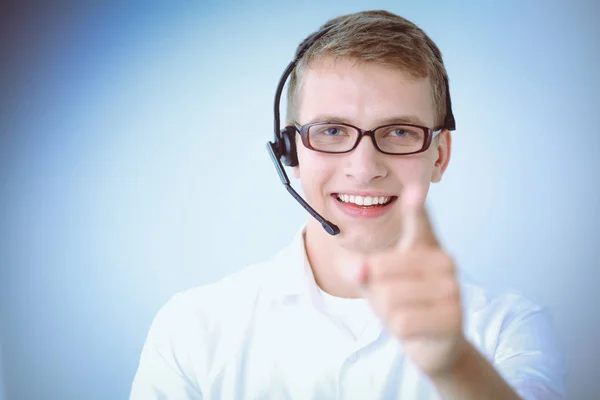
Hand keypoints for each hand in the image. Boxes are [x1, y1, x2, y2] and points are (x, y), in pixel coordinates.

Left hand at [349, 187, 467, 377]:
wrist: (434, 345)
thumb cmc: (404, 305)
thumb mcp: (377, 284)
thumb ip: (361, 272)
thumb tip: (357, 268)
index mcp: (424, 247)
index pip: (419, 222)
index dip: (415, 207)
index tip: (413, 189)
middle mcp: (443, 262)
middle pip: (380, 269)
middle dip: (376, 292)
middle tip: (393, 302)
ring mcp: (452, 289)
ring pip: (390, 297)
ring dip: (388, 314)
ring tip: (406, 315)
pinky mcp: (454, 317)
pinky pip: (403, 322)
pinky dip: (400, 331)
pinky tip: (416, 331)